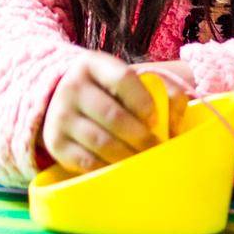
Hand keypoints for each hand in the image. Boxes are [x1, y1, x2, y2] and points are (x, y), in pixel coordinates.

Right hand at [37, 50, 190, 174]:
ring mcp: (60, 115)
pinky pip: (85, 161)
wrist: (60, 99)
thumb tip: (178, 115)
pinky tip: (120, 168)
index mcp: (93, 65)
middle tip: (154, 148)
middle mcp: (72, 87)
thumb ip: (161, 91)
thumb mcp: (127, 81)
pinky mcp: (55, 142)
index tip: (154, 118)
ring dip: (126, 155)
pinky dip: (107, 167)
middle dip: (140, 136)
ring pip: (100, 141)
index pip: (123, 79)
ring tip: (141, 160)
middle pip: (113, 115)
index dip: (144, 101)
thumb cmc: (107, 92)